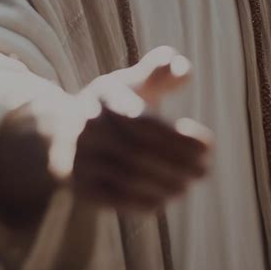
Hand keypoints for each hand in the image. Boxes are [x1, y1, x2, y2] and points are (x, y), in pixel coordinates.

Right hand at [53, 45, 213, 213]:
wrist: (61, 135)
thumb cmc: (113, 106)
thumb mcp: (132, 83)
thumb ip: (160, 72)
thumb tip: (183, 68)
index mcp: (104, 98)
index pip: (143, 122)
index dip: (178, 138)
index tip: (208, 146)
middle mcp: (87, 129)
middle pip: (138, 152)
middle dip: (178, 163)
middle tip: (204, 170)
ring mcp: (80, 160)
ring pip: (129, 178)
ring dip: (166, 184)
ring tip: (188, 184)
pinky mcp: (81, 188)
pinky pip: (116, 199)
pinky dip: (146, 201)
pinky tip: (166, 197)